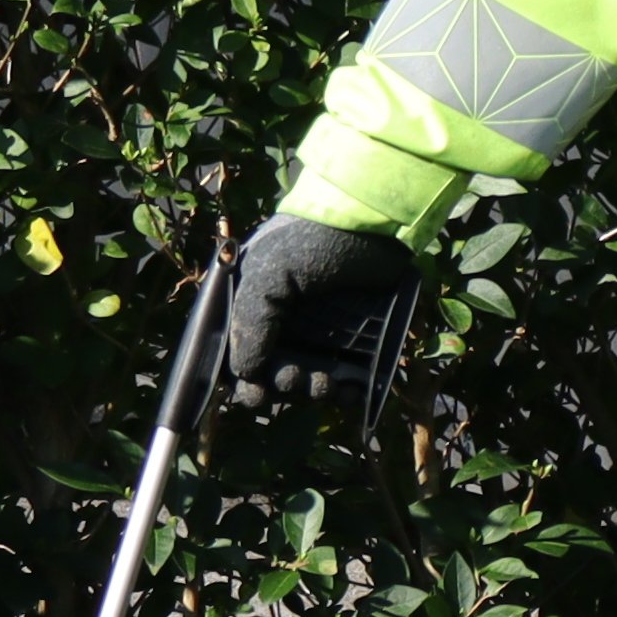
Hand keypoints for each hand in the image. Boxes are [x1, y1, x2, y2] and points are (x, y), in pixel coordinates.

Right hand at [220, 214, 424, 411]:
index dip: (245, 380)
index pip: (239, 353)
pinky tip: (351, 392)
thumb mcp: (269, 273)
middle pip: (274, 371)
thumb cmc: (316, 239)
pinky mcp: (356, 335)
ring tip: (325, 384)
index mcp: (254, 302)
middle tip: (296, 378)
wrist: (377, 222)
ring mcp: (321, 328)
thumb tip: (246, 374)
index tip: (258, 395)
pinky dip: (347, 390)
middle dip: (284, 385)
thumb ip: (250, 322)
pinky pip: (346, 374)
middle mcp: (284, 318)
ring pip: (309, 377)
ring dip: (313, 391)